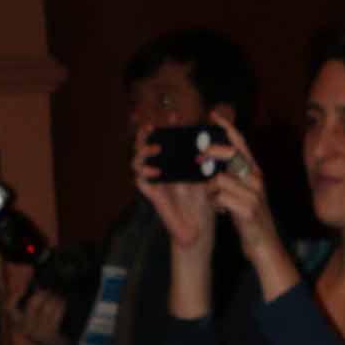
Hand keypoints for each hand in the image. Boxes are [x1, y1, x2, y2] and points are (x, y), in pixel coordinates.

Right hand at [3, 266, 68, 344]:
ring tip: (58, 298)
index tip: (21, 291)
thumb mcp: (36, 321)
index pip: (10, 309)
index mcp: (20, 325)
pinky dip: (61, 305)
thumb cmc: (47, 331)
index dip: (14, 298)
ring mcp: (39, 333)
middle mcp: (27, 330)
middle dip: (43, 294)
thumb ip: (34, 306)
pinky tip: (62, 303)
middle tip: (50, 292)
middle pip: (33, 303)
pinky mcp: (50, 335)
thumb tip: (37, 284)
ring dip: (54, 299)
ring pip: (47, 306)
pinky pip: (56, 313)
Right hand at [132, 123, 217, 253]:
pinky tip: (156, 171)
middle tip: (152, 127)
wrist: (199, 229)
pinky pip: (139, 181)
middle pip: (142, 146)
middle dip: (143, 134)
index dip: (165, 125)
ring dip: (142, 151)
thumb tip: (208, 141)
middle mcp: (160, 170)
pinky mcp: (153, 195)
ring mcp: (155, 182)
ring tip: (155, 148)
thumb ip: (203, 160)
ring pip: (136, 161)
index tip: (174, 115)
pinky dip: (144, 173)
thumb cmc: (203, 204)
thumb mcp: (206, 177)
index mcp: (172, 163)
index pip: (163, 139)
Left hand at [203, 125, 281, 267]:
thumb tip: (214, 162)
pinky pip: (221, 198)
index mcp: (255, 172)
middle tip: (196, 158)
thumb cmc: (250, 219)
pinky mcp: (248, 211)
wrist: (265, 246)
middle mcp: (256, 179)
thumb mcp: (245, 192)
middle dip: (210, 153)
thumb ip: (234, 176)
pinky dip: (214, 202)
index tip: (212, 116)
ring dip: (209, 187)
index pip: (241, 143)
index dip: (227, 128)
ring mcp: (254, 194)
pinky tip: (218, 209)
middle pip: (230, 154)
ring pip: (220, 178)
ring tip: (212, 198)